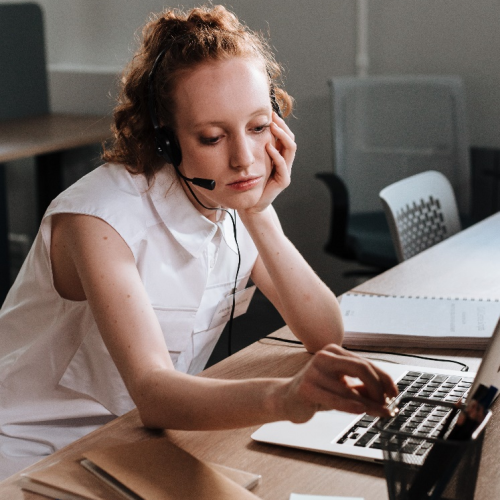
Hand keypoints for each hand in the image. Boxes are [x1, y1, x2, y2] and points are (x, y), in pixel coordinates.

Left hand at [241, 112, 295, 214]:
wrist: (253, 203)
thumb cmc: (252, 182)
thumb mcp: (254, 162)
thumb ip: (255, 148)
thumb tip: (247, 129)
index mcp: (279, 156)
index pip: (284, 136)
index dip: (279, 124)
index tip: (269, 112)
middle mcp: (285, 162)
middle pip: (290, 139)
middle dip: (282, 126)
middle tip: (272, 117)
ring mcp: (286, 171)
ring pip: (290, 149)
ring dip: (282, 136)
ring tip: (273, 127)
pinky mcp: (283, 181)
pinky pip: (283, 165)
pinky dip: (276, 155)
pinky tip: (268, 147)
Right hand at [279, 344, 398, 422]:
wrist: (288, 399)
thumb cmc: (318, 392)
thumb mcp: (342, 387)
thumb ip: (363, 389)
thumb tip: (388, 398)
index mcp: (334, 351)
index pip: (365, 362)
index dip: (384, 378)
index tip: (394, 393)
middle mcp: (324, 356)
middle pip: (361, 368)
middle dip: (378, 387)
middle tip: (385, 402)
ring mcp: (313, 371)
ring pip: (349, 389)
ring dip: (367, 404)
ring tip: (377, 412)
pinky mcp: (307, 387)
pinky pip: (335, 399)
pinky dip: (351, 405)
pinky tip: (361, 410)